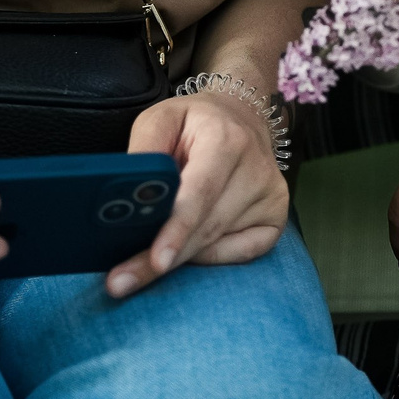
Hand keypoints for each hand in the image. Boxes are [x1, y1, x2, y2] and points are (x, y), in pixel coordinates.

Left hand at [106, 92, 286, 296]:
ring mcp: (271, 193)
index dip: (177, 228)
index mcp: (224, 138)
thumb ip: (143, 153)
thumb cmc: (193, 123)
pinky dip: (211, 257)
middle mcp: (255, 167)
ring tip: (143, 264)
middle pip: (206, 226)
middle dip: (162, 260)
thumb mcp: (160, 120)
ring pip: (218, 242)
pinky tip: (192, 247)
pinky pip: (243, 252)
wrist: (241, 116)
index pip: (200, 192)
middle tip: (122, 283)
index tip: (158, 261)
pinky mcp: (277, 214)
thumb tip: (125, 196)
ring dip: (180, 257)